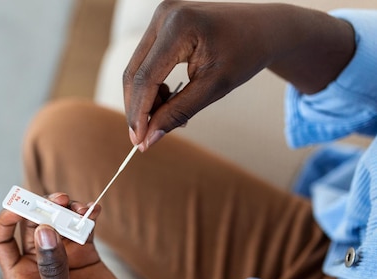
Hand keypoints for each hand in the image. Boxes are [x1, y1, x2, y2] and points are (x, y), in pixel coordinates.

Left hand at [0, 193, 205, 278]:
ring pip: (58, 223)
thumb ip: (53, 269)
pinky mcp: (87, 255)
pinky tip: (95, 210)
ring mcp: (64, 259)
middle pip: (33, 226)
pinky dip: (88, 217)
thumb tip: (44, 231)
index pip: (3, 241)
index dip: (7, 219)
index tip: (20, 204)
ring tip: (79, 206)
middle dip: (43, 209)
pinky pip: (83, 229)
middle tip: (59, 200)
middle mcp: (39, 265)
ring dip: (67, 210)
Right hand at [123, 1, 354, 150]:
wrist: (265, 27)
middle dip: (137, 109)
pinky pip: (145, 61)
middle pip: (134, 73)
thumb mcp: (214, 88)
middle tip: (144, 138)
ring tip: (168, 115)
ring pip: (136, 69)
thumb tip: (149, 138)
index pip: (146, 78)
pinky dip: (152, 85)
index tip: (139, 142)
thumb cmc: (246, 54)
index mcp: (179, 26)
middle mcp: (164, 15)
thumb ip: (178, 113)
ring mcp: (160, 16)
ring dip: (145, 99)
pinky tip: (170, 97)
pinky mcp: (161, 23)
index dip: (139, 113)